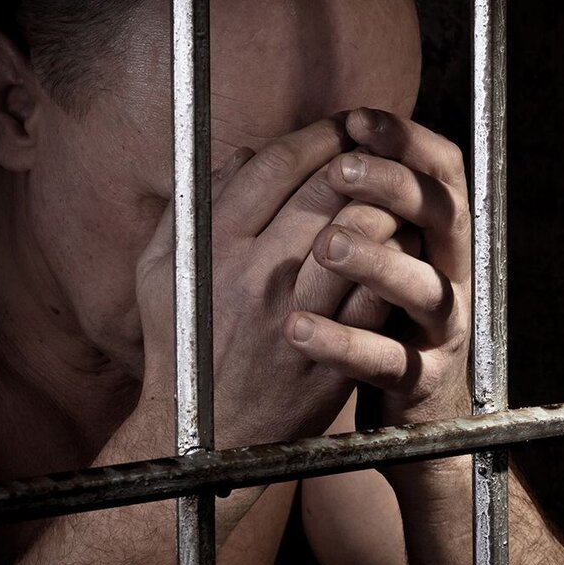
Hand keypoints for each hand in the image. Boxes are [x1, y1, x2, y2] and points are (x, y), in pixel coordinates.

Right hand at [135, 115, 413, 448]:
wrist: (206, 437)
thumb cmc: (183, 349)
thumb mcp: (162, 274)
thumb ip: (193, 208)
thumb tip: (241, 155)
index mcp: (213, 247)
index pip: (276, 165)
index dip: (316, 135)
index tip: (340, 126)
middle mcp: (254, 274)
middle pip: (324, 188)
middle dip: (359, 157)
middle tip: (377, 147)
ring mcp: (296, 314)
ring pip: (360, 231)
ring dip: (385, 202)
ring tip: (394, 193)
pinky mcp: (333, 351)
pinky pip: (377, 287)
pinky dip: (396, 258)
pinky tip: (401, 246)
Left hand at [283, 108, 471, 426]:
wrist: (408, 406)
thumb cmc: (377, 313)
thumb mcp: (373, 251)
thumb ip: (348, 205)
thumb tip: (286, 147)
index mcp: (439, 234)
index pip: (442, 170)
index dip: (407, 140)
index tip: (357, 119)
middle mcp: (453, 272)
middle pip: (443, 214)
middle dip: (395, 185)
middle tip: (344, 167)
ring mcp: (442, 328)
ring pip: (425, 287)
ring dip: (378, 261)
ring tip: (327, 247)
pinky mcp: (421, 379)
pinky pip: (386, 361)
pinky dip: (343, 344)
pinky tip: (298, 330)